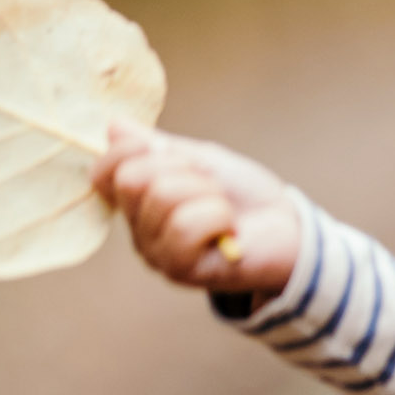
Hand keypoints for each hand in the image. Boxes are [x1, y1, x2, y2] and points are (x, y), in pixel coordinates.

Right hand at [90, 121, 298, 298]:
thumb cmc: (245, 195)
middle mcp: (138, 229)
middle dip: (183, 169)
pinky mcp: (178, 270)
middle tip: (211, 187)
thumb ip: (156, 146)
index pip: (105, 170)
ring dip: (207, 193)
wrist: (290, 229)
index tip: (179, 157)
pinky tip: (230, 231)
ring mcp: (155, 253)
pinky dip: (218, 216)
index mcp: (138, 201)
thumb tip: (113, 124)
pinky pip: (185, 224)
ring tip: (224, 210)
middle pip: (132, 177)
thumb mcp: (202, 159)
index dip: (137, 150)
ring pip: (162, 196)